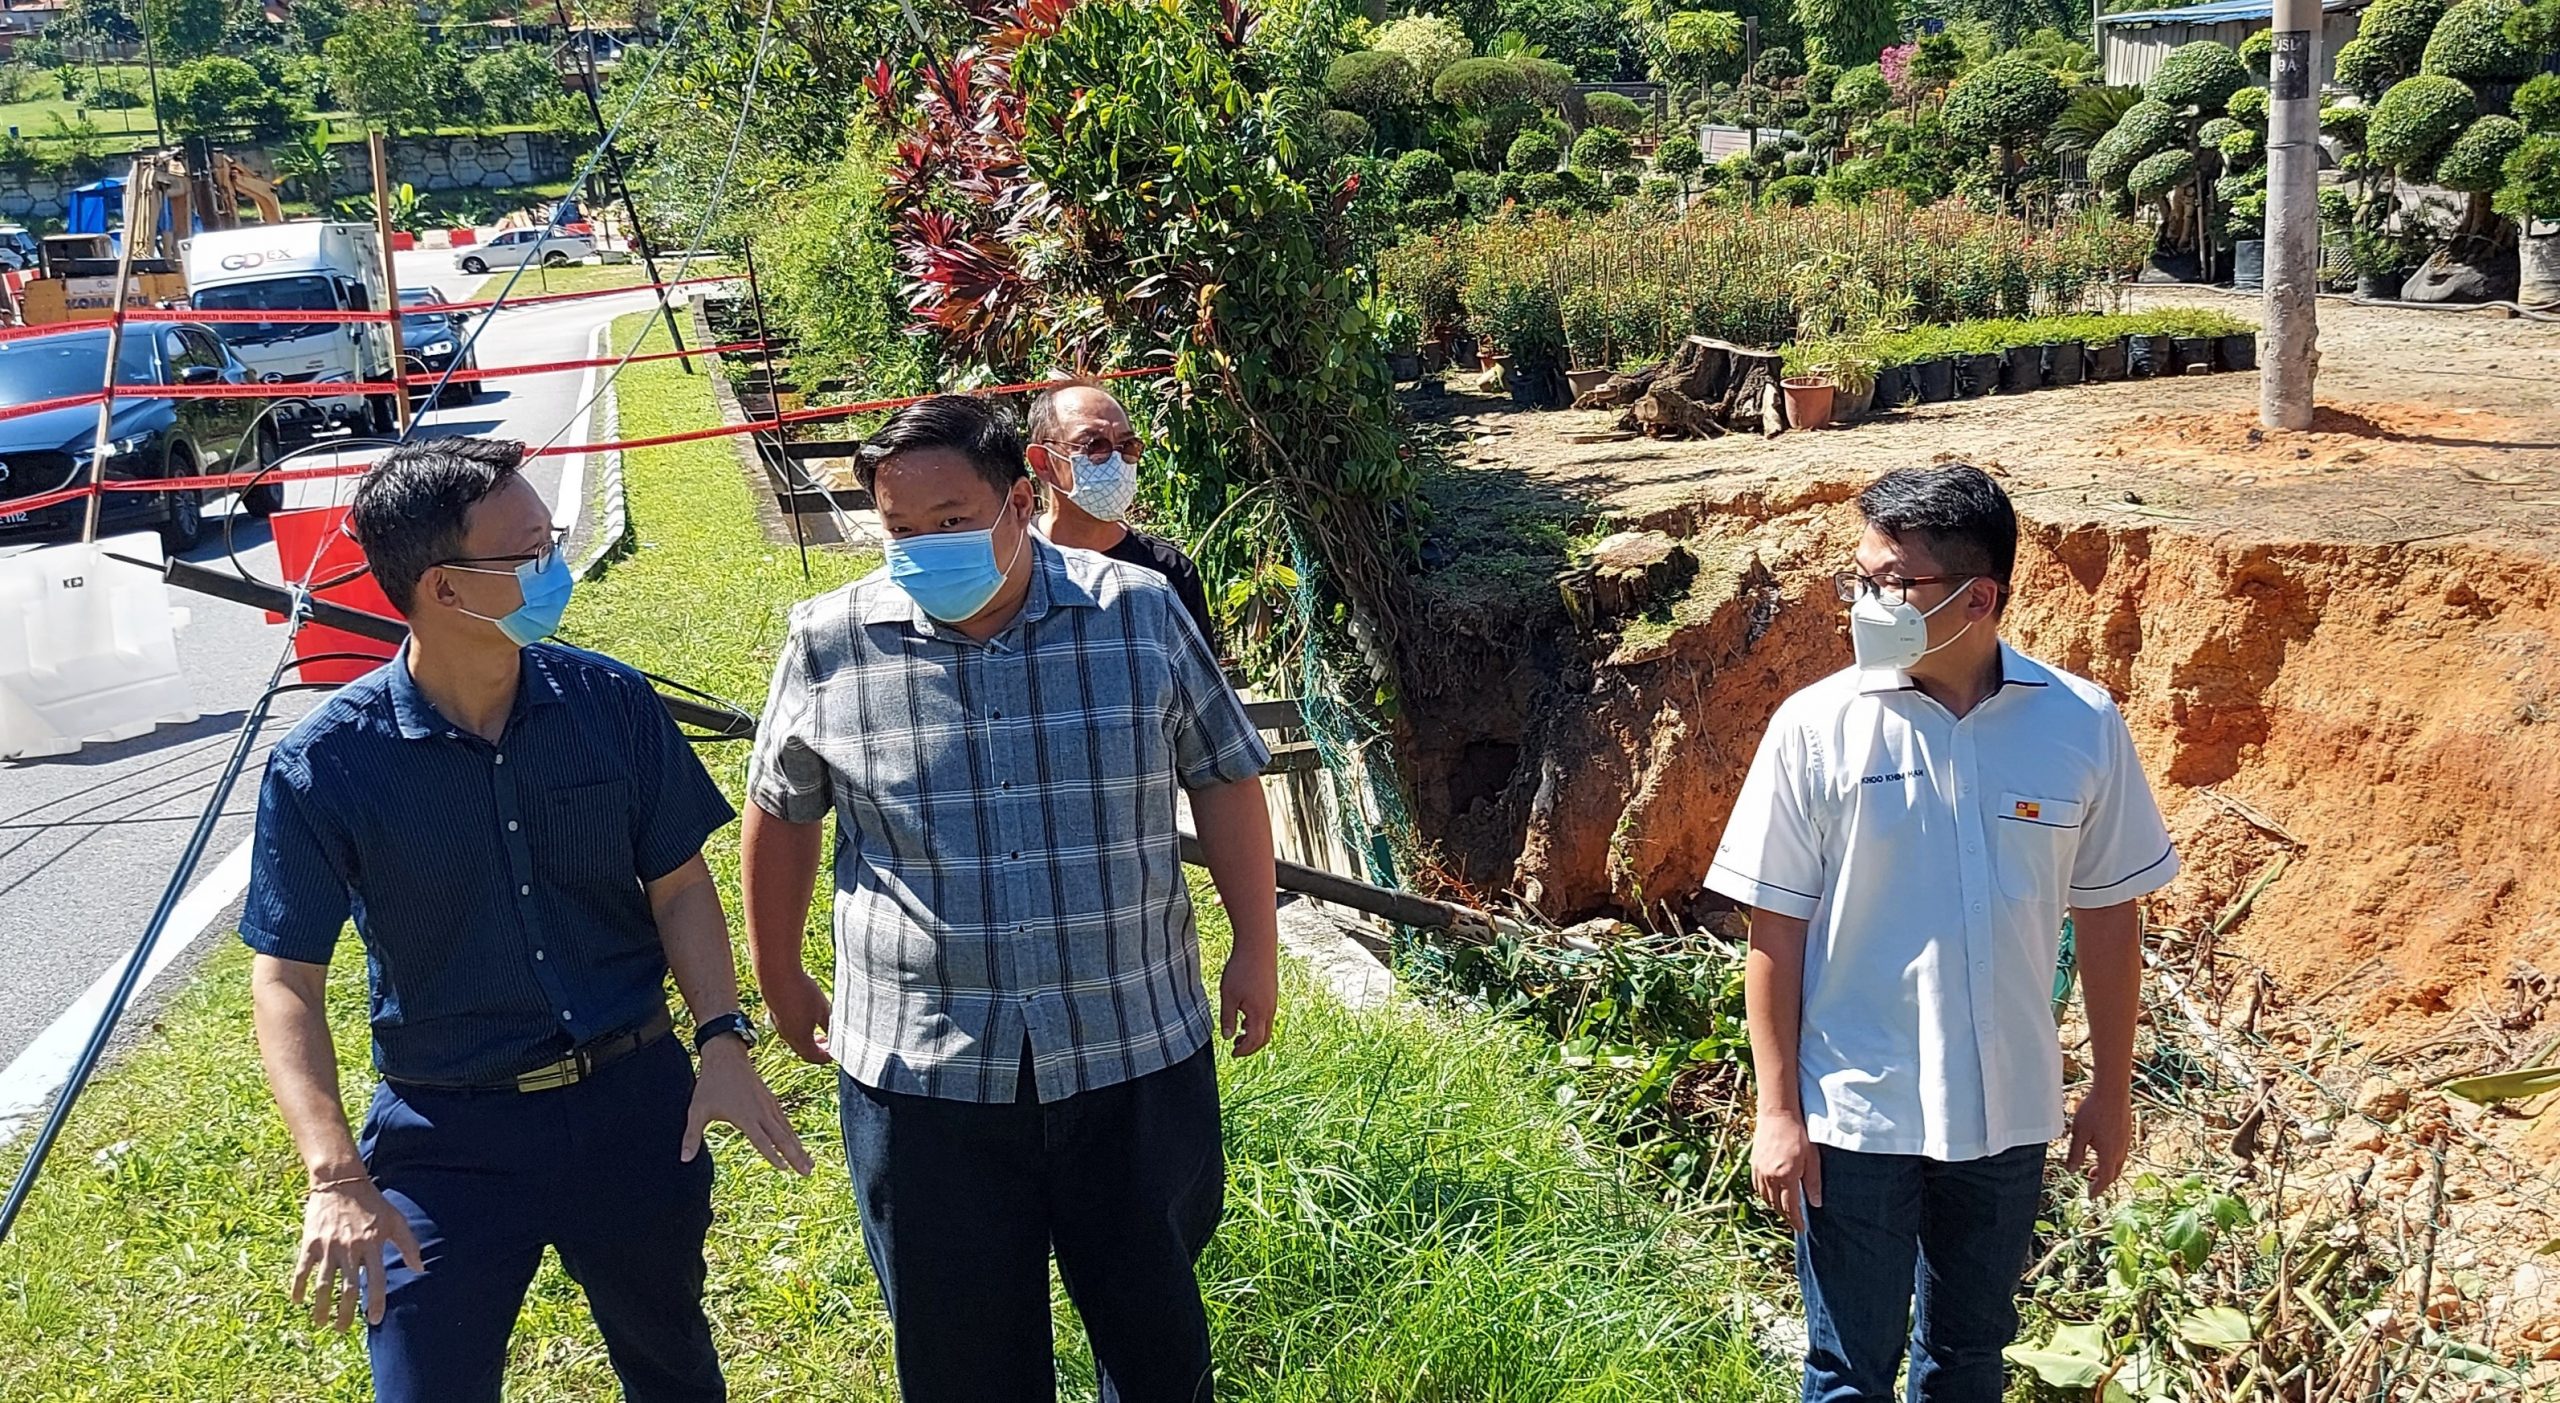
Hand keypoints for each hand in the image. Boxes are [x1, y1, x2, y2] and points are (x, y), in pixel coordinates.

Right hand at [292, 1175, 423, 1330]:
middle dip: (346, 1312)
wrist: (340, 1180)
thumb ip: (409, 1244)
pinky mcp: (310, 1242)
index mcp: (373, 1244)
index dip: (377, 1302)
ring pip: (324, 1284)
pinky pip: (303, 1269)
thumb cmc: (372, 1202)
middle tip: (343, 1329)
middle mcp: (351, 1248)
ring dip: (321, 1306)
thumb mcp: (395, 1219)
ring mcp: (329, 1246)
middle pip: (348, 1288)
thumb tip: (420, 1268)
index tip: (375, 1320)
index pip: (377, 1280)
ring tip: (321, 1323)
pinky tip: (298, 1301)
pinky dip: (299, 1286)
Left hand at [682, 1038, 815, 1175]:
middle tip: (808, 1172)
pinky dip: (793, 1134)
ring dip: (799, 1148)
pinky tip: (798, 1143)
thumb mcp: (697, 1111)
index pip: (762, 1140)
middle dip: (796, 1156)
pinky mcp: (770, 1100)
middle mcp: (761, 1111)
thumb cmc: (710, 1085)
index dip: (773, 1155)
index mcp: (745, 1116)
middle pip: (782, 1138)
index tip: (784, 1169)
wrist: (726, 1057)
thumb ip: (691, 1136)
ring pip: (787, 1130)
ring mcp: (768, 1105)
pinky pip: (784, 1120)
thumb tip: (683, 1159)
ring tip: (809, 1164)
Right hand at [763, 969, 832, 1065]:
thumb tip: (839, 1036)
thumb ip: (831, 1026)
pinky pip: (790, 1029)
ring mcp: (780, 1026)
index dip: (826, 1057)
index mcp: (801, 1039)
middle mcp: (788, 1036)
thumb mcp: (823, 1010)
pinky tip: (808, 1016)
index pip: (814, 1057)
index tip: (837, 1052)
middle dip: (819, 1049)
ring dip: (810, 1038)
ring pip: (797, 1040)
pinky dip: (801, 1029)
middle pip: (805, 1051)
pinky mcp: (776, 1015)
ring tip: (821, 1030)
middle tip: (831, 1043)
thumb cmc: (802, 993)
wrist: (777, 975)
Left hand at [1219, 950, 1277, 1057]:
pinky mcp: (1271, 993)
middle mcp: (1269, 1010)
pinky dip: (1256, 1022)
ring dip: (1253, 1034)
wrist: (1257, 946)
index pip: (1254, 1041)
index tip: (1233, 1053)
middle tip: (1237, 1049)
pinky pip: (1266, 1015)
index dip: (1244, 1050)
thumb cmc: (1241, 970)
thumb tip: (1228, 1037)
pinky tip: (1244, 1015)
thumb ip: (1228, 1018)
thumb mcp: (1228, 996)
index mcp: (1259, 1014)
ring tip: (1238, 1033)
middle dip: (1251, 1047)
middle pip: (1264, 1037)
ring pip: (1266, 1026)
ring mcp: (1272, 1001)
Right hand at [1752, 1109, 1823, 1234]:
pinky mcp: (1754, 1164)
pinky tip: (1772, 1194)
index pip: (1790, 1207)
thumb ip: (1813, 1182)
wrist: (1777, 1114)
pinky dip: (1765, 1195)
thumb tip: (1815, 1203)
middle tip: (1795, 1220)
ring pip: (1765, 1198)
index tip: (1801, 1228)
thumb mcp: (1812, 1158)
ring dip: (1775, 1206)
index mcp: (1786, 1176)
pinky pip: (1758, 1187)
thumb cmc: (1798, 1134)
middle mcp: (1770, 1177)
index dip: (1796, 1220)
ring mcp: (1760, 1171)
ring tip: (1785, 1209)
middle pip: (1776, 1205)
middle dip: (1786, 1215)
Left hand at [2065, 1084, 2133, 1195]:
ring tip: (2092, 1169)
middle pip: (2113, 1173)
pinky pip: (2120, 1152)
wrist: (2113, 1090)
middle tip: (2090, 1184)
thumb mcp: (2078, 1133)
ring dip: (2106, 1170)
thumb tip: (2071, 1171)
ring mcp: (2126, 1141)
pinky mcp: (2127, 1132)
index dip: (2097, 1189)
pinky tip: (2101, 1150)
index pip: (2104, 1179)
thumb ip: (2075, 1153)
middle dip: (2102, 1182)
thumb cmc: (2094, 1110)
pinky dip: (2111, 1159)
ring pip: (2118, 1163)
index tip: (2090, 1196)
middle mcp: (2121, 1150)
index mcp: (2109, 1154)